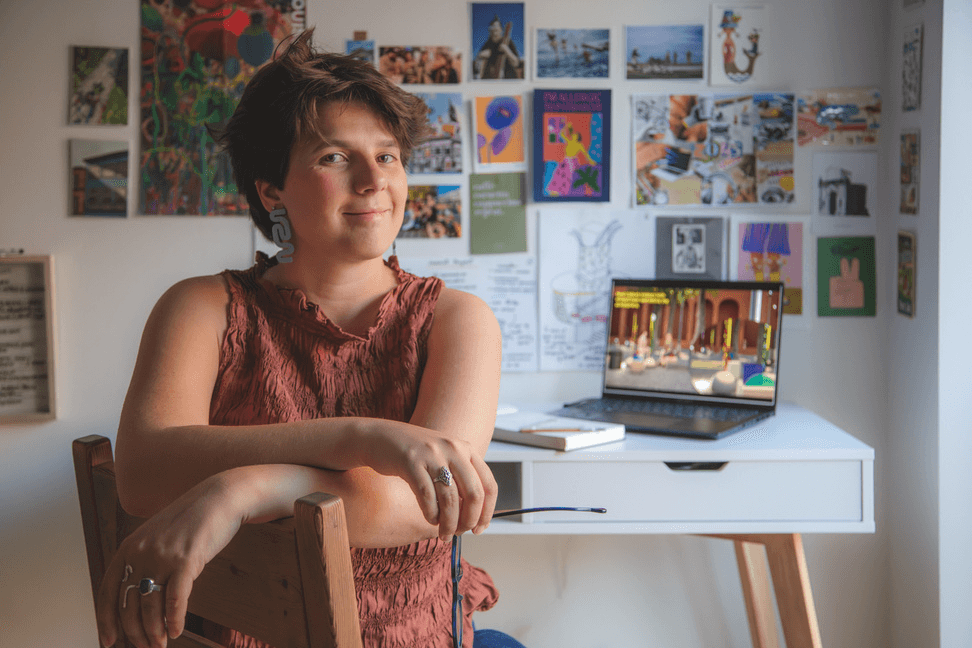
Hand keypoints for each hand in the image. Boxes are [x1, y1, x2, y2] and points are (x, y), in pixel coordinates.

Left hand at [96, 474, 244, 647]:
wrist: (218, 498)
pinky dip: (174, 620)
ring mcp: (163, 556)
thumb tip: (138, 597)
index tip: (110, 640)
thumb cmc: (191, 520)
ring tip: (160, 644)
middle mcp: (141, 552)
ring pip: (151, 607)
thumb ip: (143, 560)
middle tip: (144, 646)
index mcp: (129, 547)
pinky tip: (176, 630)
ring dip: (154, 632)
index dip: (106, 620)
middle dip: (135, 633)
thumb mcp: (157, 537)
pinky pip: (176, 600)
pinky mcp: (186, 560)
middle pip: (129, 605)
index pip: (108, 592)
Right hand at [361, 425, 497, 540]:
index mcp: (466, 448)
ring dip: (449, 523)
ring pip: (450, 499)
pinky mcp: (411, 461)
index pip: (489, 485)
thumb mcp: (444, 459)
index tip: (479, 529)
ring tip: (443, 534)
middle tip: (460, 533)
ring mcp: (433, 454)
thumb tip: (476, 516)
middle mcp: (453, 448)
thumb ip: (461, 480)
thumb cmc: (415, 455)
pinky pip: (427, 496)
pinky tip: (430, 519)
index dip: (487, 512)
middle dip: (468, 520)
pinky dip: (431, 514)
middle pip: (474, 494)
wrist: (380, 437)